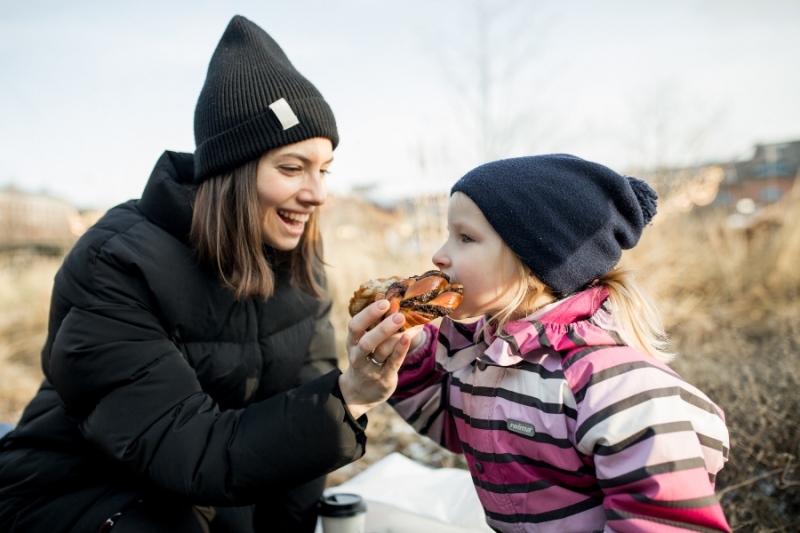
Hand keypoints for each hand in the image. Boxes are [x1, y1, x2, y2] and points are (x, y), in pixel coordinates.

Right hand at [337, 300, 422, 417]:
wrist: (361, 392)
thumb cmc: (366, 358)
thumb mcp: (364, 340)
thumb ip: (373, 321)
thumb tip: (383, 294)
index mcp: (352, 342)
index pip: (355, 326)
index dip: (368, 313)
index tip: (384, 300)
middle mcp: (357, 356)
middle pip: (366, 341)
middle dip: (382, 327)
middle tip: (399, 313)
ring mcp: (370, 369)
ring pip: (382, 351)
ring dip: (397, 336)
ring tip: (411, 322)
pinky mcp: (383, 378)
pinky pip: (392, 363)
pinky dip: (400, 350)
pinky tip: (408, 337)